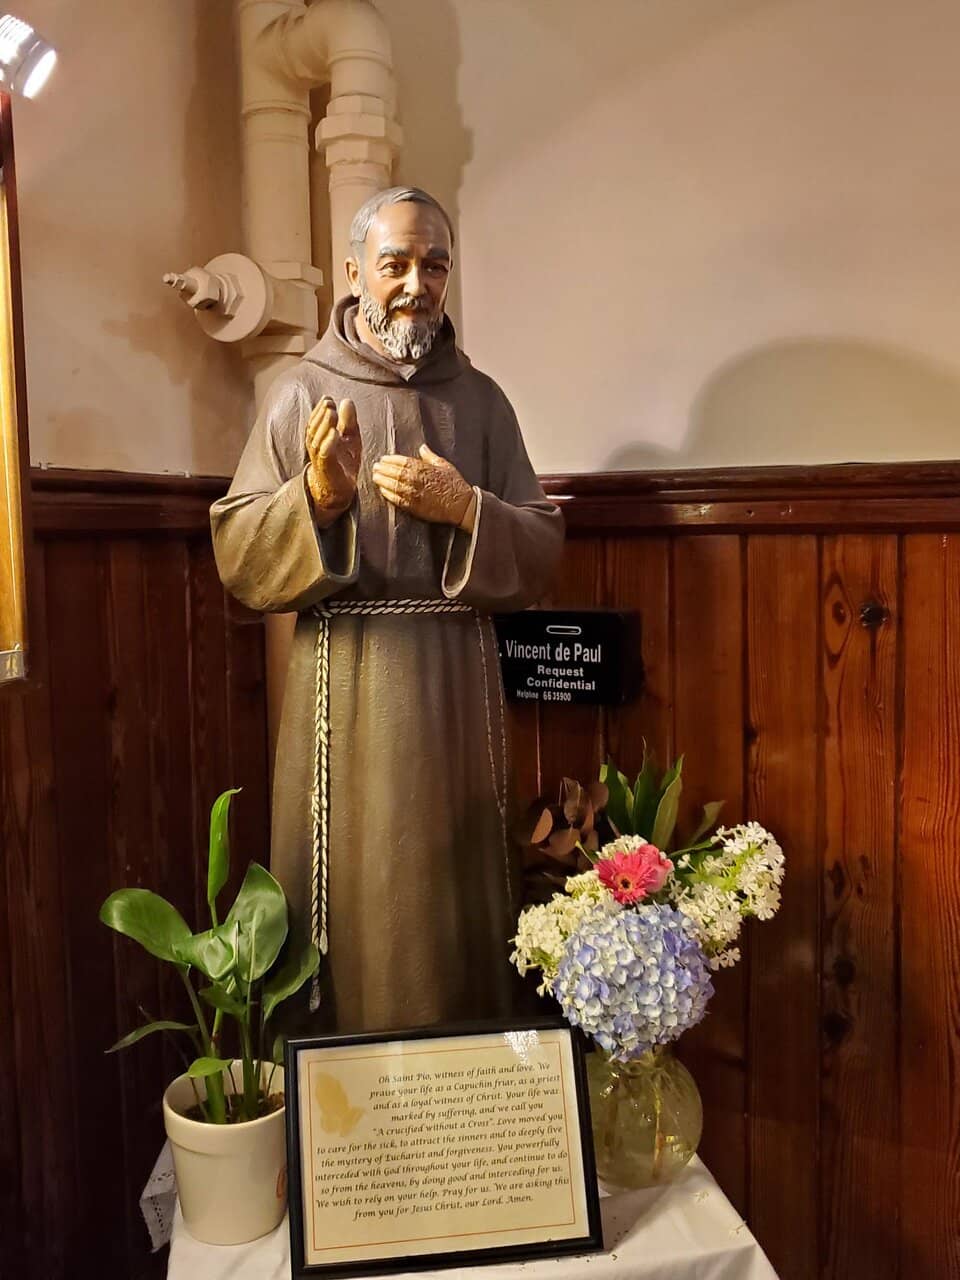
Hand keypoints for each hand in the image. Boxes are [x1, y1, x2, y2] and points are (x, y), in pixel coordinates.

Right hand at [306, 397, 360, 527]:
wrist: (340, 489)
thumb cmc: (343, 462)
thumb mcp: (349, 437)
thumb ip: (348, 420)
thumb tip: (346, 400)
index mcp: (319, 437)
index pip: (316, 421)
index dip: (320, 410)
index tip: (328, 399)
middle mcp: (315, 446)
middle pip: (314, 428)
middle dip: (321, 415)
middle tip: (329, 404)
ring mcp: (319, 458)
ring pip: (318, 439)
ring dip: (324, 425)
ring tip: (332, 413)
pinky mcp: (327, 468)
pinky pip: (325, 454)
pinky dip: (329, 443)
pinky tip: (335, 434)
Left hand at [372, 445, 475, 528]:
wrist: (461, 505)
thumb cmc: (455, 484)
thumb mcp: (444, 465)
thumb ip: (430, 456)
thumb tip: (422, 447)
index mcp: (422, 468)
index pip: (401, 462)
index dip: (390, 460)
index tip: (383, 459)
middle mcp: (415, 480)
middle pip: (394, 473)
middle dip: (382, 469)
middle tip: (375, 467)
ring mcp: (413, 494)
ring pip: (392, 485)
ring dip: (382, 481)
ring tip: (375, 477)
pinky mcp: (413, 507)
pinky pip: (396, 499)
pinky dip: (388, 494)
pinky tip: (383, 490)